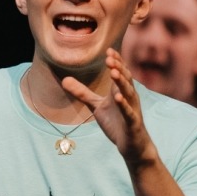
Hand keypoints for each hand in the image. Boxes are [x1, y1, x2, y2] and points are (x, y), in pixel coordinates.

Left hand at [59, 49, 154, 164]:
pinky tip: (118, 98)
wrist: (131, 145)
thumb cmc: (116, 122)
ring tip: (113, 71)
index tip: (108, 50)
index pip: (120, 73)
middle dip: (118, 68)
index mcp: (120, 92)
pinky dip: (124, 105)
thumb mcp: (96, 106)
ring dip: (122, 82)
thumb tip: (64, 80)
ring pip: (128, 93)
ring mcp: (131, 110)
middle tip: (109, 57)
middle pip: (125, 79)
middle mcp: (128, 98)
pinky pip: (128, 113)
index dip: (116, 62)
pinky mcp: (132, 123)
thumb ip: (82, 93)